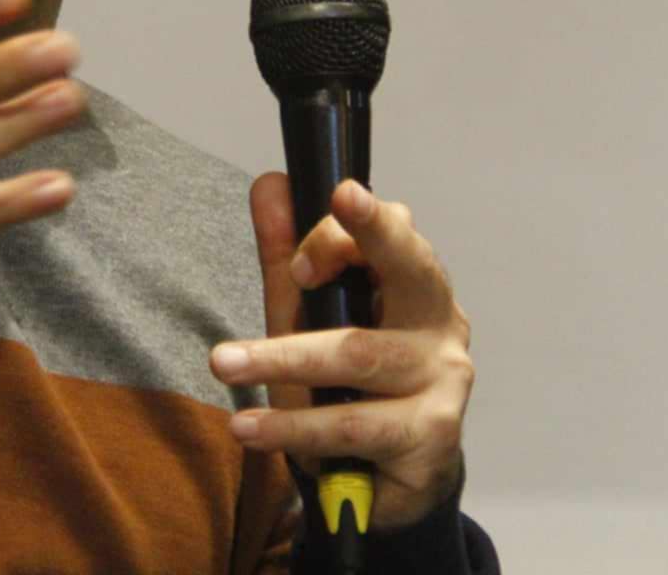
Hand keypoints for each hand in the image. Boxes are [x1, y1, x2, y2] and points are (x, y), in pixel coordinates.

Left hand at [210, 175, 473, 531]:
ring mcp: (444, 381)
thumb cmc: (347, 386)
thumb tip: (269, 183)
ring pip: (359, 354)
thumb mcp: (308, 317)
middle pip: (409, 271)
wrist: (381, 485)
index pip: (395, 234)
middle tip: (306, 249)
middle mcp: (442, 324)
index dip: (344, 233)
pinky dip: (293, 426)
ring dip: (283, 359)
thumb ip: (288, 254)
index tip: (298, 257)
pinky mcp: (431, 438)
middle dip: (359, 246)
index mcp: (418, 283)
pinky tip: (249, 427)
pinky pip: (353, 425)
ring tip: (223, 363)